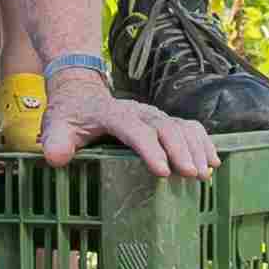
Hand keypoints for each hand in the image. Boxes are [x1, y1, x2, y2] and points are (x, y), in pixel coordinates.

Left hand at [35, 69, 212, 181]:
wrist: (81, 93)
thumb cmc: (69, 115)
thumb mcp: (55, 125)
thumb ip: (54, 142)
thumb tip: (56, 159)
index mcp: (112, 114)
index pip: (134, 130)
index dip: (149, 149)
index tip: (162, 172)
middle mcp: (138, 111)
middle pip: (165, 127)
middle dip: (180, 150)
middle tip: (191, 176)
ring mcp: (153, 115)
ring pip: (181, 125)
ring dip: (195, 148)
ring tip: (205, 174)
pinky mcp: (162, 120)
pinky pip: (188, 126)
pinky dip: (203, 141)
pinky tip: (214, 160)